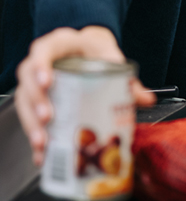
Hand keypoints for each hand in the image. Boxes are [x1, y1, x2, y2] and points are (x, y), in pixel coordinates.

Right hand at [15, 26, 154, 166]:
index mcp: (60, 45)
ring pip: (23, 100)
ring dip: (31, 123)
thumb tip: (146, 99)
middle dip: (35, 100)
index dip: (41, 65)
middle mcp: (43, 62)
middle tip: (48, 118)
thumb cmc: (96, 54)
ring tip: (43, 142)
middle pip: (28, 78)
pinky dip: (33, 139)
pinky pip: (28, 119)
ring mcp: (36, 81)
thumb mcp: (112, 59)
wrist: (91, 52)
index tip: (47, 82)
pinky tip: (41, 155)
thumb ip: (128, 79)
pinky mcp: (36, 102)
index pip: (43, 50)